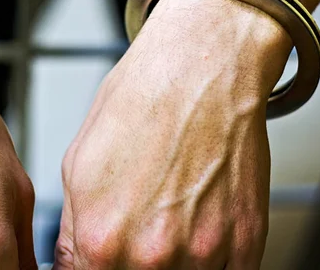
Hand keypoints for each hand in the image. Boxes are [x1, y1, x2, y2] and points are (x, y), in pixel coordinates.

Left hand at [54, 0, 289, 268]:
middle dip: (129, 266)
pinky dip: (210, 263)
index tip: (101, 261)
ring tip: (170, 225)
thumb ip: (73, 232)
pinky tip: (199, 230)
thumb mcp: (78, 164)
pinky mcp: (246, 243)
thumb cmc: (141, 104)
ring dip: (172, 266)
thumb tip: (72, 265)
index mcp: (101, 239)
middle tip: (139, 234)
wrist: (201, 69)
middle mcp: (152, 256)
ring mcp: (204, 253)